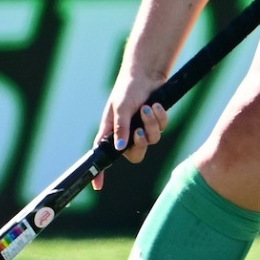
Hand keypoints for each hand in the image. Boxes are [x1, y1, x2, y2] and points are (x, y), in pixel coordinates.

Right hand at [92, 72, 169, 190]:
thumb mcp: (121, 107)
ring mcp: (142, 128)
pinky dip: (160, 116)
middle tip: (139, 131)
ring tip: (147, 108)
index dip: (100, 171)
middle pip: (135, 154)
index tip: (97, 186)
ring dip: (151, 124)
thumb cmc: (127, 88)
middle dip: (140, 143)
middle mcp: (127, 133)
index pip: (103, 155)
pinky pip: (162, 128)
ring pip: (152, 140)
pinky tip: (155, 104)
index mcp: (112, 131)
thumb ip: (121, 128)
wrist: (146, 74)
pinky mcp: (156, 123)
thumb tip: (119, 148)